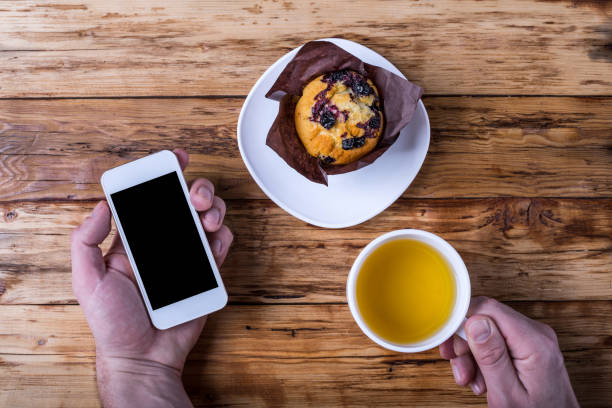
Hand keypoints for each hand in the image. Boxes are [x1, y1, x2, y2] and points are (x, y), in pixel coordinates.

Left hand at [71, 149, 232, 406]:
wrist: (143, 357)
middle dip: (198, 188)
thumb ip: (86, 241)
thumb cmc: (112, 323)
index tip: (176, 160)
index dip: (165, 174)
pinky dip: (224, 237)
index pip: (152, 198)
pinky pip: (222, 246)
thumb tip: (102, 205)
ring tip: (207, 220)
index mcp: (136, 239)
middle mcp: (164, 242)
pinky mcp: (207, 273)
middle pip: (188, 201)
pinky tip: (215, 241)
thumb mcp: (87, 281)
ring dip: (214, 208)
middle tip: (195, 197)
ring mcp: (187, 256)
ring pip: (209, 217)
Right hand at [440, 296, 578, 407]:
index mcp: (534, 342)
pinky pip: (495, 341)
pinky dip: (483, 358)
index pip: (488, 308)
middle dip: (465, 343)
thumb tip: (475, 321)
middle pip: (485, 319)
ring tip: (471, 380)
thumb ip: (491, 356)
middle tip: (459, 368)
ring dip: (472, 354)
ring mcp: (533, 339)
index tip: (448, 338)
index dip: (462, 319)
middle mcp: (536, 334)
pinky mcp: (528, 346)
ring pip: (487, 331)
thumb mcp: (506, 393)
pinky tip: (483, 378)